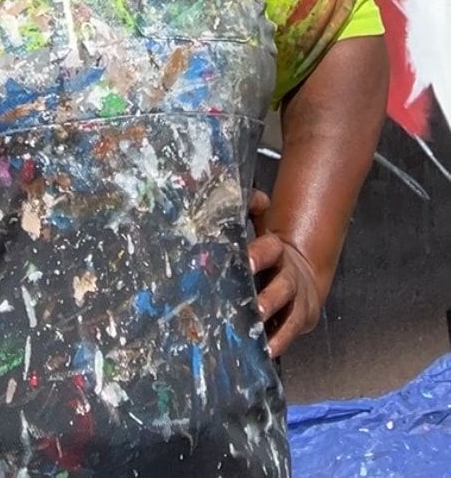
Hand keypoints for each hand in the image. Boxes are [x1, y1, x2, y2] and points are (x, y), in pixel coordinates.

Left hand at [247, 190, 320, 357]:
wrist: (301, 275)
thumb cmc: (268, 251)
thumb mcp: (262, 227)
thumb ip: (252, 209)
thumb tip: (250, 194)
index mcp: (277, 250)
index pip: (271, 248)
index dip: (260, 253)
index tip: (246, 261)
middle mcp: (289, 275)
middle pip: (283, 284)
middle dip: (269, 294)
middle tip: (254, 304)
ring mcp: (295, 300)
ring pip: (288, 310)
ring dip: (274, 320)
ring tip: (258, 328)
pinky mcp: (297, 320)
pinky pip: (289, 333)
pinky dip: (279, 342)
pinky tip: (265, 351)